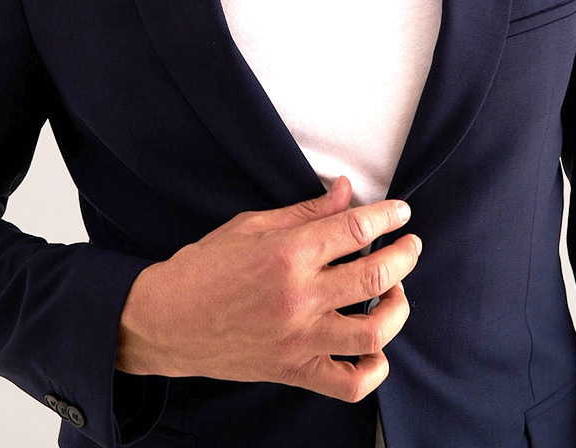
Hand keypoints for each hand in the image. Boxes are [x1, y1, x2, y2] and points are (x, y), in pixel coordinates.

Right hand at [115, 175, 421, 402]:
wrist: (164, 322)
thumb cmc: (203, 268)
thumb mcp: (250, 226)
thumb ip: (305, 212)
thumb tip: (345, 192)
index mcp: (286, 254)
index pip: (355, 229)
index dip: (387, 216)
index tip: (401, 213)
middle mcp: (298, 296)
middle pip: (375, 274)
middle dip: (405, 255)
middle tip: (411, 245)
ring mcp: (298, 338)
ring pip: (373, 331)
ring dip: (398, 308)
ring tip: (397, 292)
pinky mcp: (293, 370)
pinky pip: (349, 382)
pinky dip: (373, 369)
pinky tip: (375, 348)